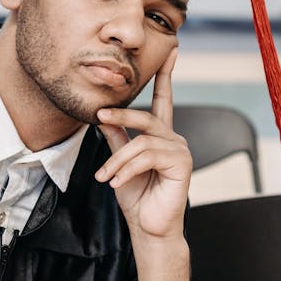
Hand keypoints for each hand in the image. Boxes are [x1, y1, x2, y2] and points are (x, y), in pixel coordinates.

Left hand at [94, 48, 191, 239]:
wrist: (149, 228)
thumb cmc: (137, 198)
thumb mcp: (119, 163)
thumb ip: (116, 138)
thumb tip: (102, 116)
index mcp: (161, 136)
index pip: (164, 100)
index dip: (166, 76)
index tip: (171, 52)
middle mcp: (173, 139)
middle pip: (147, 116)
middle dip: (121, 113)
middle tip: (99, 114)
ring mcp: (180, 150)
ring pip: (142, 140)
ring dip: (117, 159)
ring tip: (105, 176)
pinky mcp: (182, 163)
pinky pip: (148, 155)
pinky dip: (127, 168)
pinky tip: (116, 182)